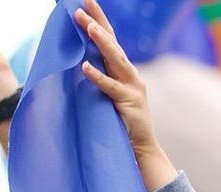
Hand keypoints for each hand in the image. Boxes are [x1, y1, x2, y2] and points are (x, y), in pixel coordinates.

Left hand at [73, 0, 176, 191]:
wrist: (142, 147)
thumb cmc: (122, 121)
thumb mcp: (110, 94)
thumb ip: (101, 78)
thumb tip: (78, 62)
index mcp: (124, 71)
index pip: (110, 40)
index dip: (99, 20)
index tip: (85, 2)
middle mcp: (130, 75)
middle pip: (112, 43)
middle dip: (97, 23)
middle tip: (81, 6)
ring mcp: (132, 88)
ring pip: (114, 60)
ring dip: (100, 42)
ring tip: (86, 26)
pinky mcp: (128, 104)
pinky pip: (110, 88)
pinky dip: (97, 78)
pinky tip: (84, 68)